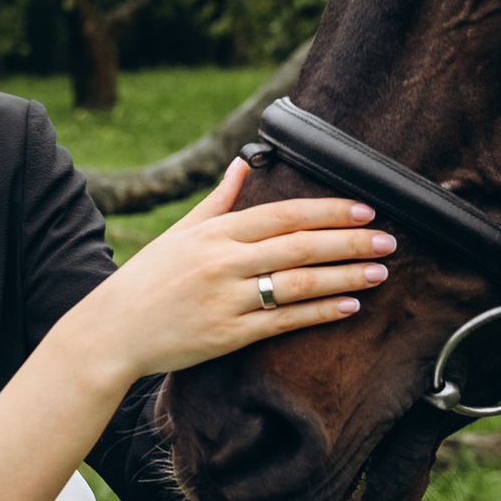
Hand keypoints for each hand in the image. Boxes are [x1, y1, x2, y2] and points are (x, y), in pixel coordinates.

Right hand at [65, 159, 390, 384]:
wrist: (112, 331)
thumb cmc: (148, 279)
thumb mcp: (179, 232)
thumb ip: (218, 202)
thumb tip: (243, 163)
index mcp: (214, 232)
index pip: (282, 214)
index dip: (327, 210)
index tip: (364, 209)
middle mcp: (222, 262)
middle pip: (298, 247)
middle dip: (347, 241)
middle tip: (388, 240)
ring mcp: (225, 300)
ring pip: (297, 285)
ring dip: (343, 277)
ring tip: (379, 272)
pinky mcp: (227, 336)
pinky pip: (283, 322)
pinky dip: (319, 314)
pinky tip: (349, 306)